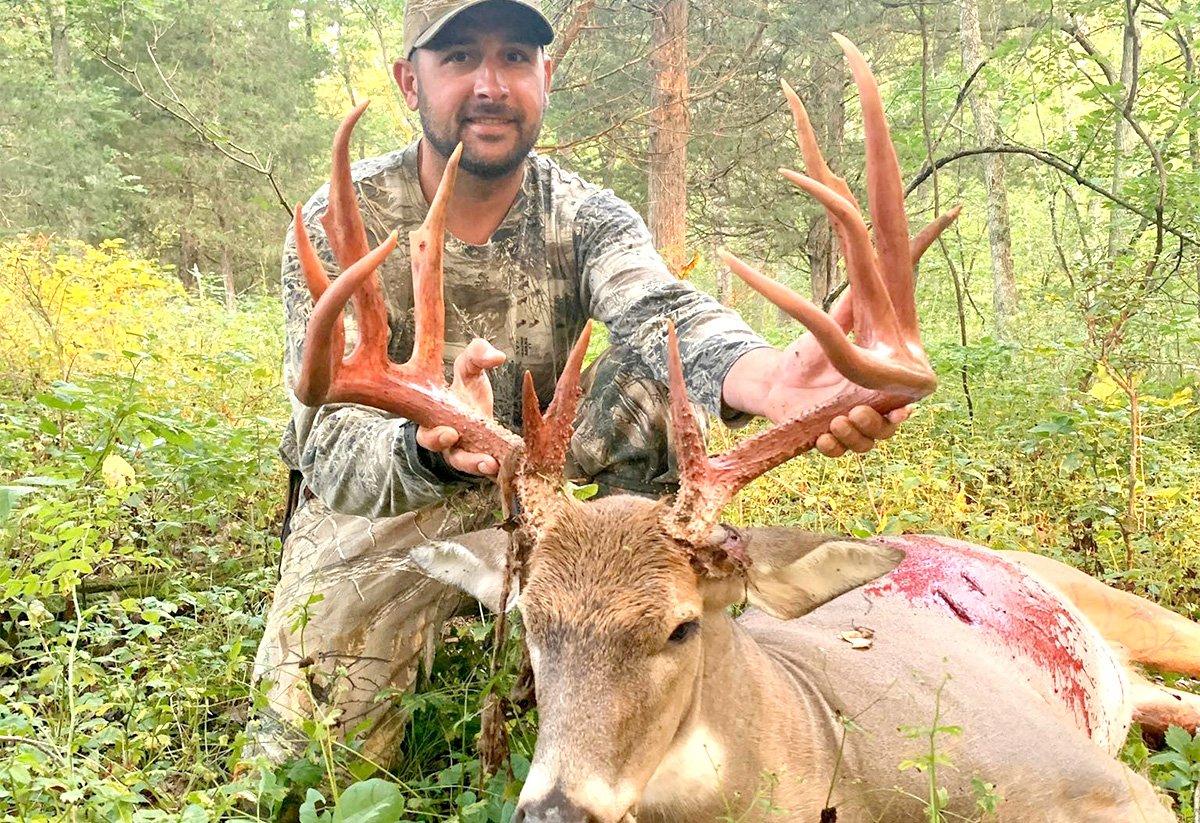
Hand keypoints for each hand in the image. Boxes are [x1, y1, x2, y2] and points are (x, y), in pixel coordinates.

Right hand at [416, 338, 505, 475]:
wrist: (480, 411)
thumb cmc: (468, 390)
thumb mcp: (471, 368)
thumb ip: (478, 355)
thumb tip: (497, 356)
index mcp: (436, 417)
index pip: (427, 431)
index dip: (435, 437)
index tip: (451, 433)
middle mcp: (447, 438)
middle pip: (449, 457)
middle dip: (458, 456)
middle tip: (480, 457)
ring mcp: (464, 451)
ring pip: (465, 465)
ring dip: (476, 466)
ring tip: (492, 465)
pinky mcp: (483, 459)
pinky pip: (485, 470)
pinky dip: (495, 471)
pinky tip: (506, 468)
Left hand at [722, 297, 912, 457]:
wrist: (774, 377)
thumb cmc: (807, 355)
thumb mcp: (827, 333)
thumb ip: (847, 313)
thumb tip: (862, 274)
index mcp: (875, 388)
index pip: (901, 404)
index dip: (905, 411)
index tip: (904, 409)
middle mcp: (866, 411)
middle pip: (886, 430)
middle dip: (877, 427)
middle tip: (857, 412)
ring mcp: (847, 428)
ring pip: (865, 444)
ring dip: (854, 438)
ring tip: (837, 421)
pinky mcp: (824, 439)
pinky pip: (837, 452)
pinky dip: (833, 448)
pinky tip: (823, 438)